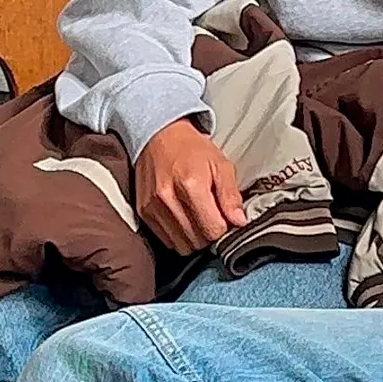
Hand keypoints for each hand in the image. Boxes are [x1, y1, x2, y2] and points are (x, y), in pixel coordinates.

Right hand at [133, 118, 246, 254]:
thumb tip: (239, 221)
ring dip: (193, 237)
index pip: (213, 230)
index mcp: (191, 184)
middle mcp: (168, 198)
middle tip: (211, 215)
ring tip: (196, 216)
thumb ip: (231, 195)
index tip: (224, 218)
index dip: (224, 228)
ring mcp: (153, 206)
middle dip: (209, 233)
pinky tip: (182, 216)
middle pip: (198, 241)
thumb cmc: (191, 149)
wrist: (159, 135)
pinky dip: (178, 234)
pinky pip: (166, 240)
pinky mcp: (144, 211)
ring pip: (182, 245)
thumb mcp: (220, 164)